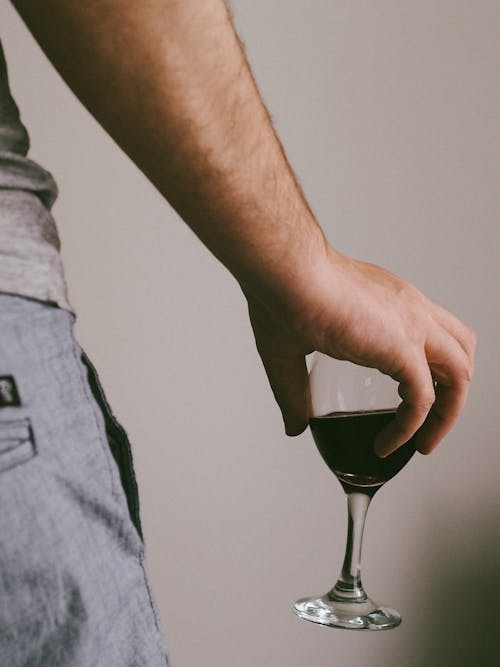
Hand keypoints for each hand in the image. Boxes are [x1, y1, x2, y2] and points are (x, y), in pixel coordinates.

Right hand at [246, 245, 475, 456]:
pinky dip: (411, 428)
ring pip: (459, 373)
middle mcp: (410, 309)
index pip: (433, 333)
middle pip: (460, 350)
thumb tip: (294, 426)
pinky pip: (423, 399)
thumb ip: (295, 392)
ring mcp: (413, 326)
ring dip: (447, 414)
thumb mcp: (290, 351)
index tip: (405, 400)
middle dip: (452, 393)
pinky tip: (388, 443)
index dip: (430, 369)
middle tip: (429, 426)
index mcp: (390, 303)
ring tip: (422, 443)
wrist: (286, 274)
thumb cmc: (282, 294)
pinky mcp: (403, 348)